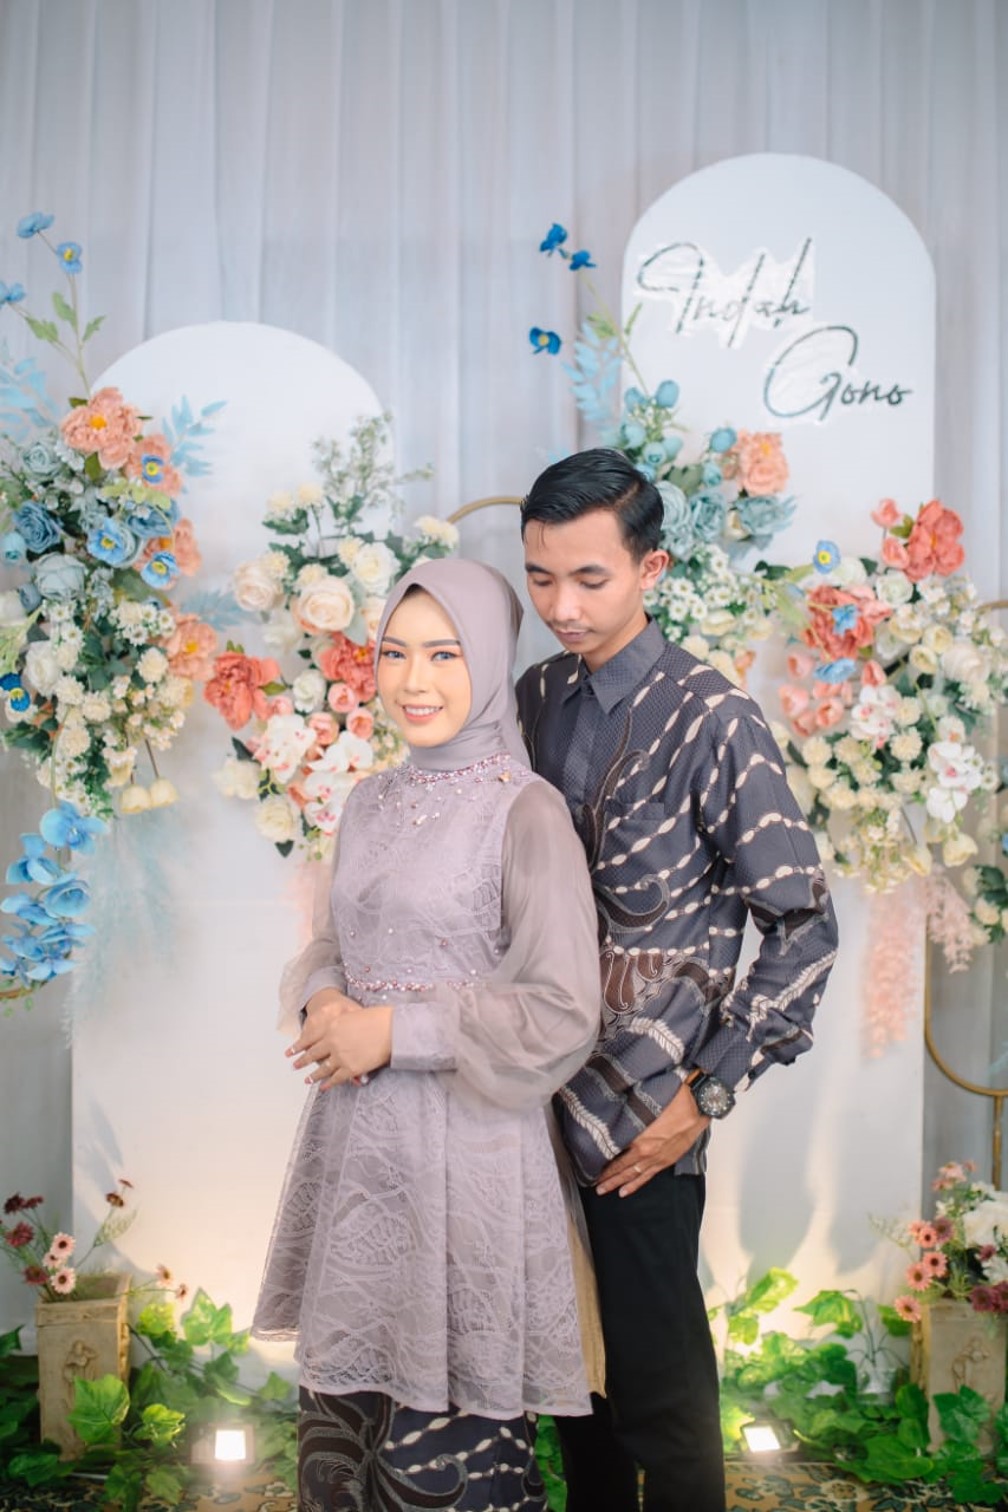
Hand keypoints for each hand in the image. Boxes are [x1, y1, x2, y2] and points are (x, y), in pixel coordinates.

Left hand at [292, 1000, 393, 1090]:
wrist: (392, 1028)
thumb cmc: (378, 1018)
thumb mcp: (354, 1015)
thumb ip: (342, 1025)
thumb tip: (337, 1033)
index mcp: (333, 1027)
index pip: (310, 1038)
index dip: (299, 1045)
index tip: (291, 1050)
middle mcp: (333, 1042)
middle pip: (314, 1054)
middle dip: (303, 1061)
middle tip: (295, 1065)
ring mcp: (341, 1057)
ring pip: (323, 1069)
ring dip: (314, 1075)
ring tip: (307, 1079)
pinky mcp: (351, 1069)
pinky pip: (337, 1078)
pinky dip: (329, 1084)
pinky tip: (323, 1087)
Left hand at [595, 1081, 708, 1196]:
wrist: (699, 1104)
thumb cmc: (674, 1098)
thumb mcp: (645, 1102)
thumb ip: (629, 1112)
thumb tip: (613, 1113)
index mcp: (640, 1138)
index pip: (615, 1155)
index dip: (602, 1163)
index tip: (590, 1167)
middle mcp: (647, 1152)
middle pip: (621, 1168)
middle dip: (606, 1177)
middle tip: (593, 1185)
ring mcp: (657, 1158)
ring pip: (632, 1175)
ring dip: (617, 1183)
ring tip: (603, 1190)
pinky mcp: (667, 1160)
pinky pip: (648, 1176)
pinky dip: (636, 1185)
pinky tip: (626, 1191)